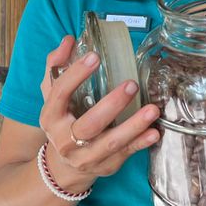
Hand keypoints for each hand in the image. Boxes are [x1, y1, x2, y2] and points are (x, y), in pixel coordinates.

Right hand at [38, 36, 159, 194]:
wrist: (64, 166)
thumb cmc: (62, 121)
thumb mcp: (53, 95)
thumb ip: (57, 66)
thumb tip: (69, 40)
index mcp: (50, 117)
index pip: (60, 94)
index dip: (76, 74)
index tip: (95, 56)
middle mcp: (65, 140)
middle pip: (88, 124)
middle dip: (111, 105)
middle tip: (132, 84)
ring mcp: (86, 156)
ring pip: (110, 142)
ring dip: (133, 126)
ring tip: (152, 109)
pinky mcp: (106, 165)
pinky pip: (125, 154)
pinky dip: (140, 144)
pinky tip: (154, 132)